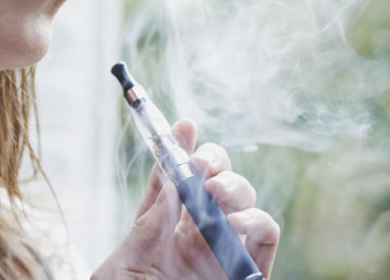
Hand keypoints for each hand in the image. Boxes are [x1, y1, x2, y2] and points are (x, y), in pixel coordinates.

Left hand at [92, 119, 279, 278]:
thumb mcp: (124, 268)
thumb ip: (147, 227)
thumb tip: (171, 182)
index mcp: (159, 234)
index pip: (173, 182)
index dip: (178, 150)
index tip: (183, 125)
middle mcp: (195, 239)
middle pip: (213, 183)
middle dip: (213, 161)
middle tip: (201, 165)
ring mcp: (224, 255)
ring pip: (243, 202)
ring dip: (235, 185)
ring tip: (216, 195)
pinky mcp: (250, 275)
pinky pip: (265, 235)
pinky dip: (256, 218)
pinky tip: (233, 221)